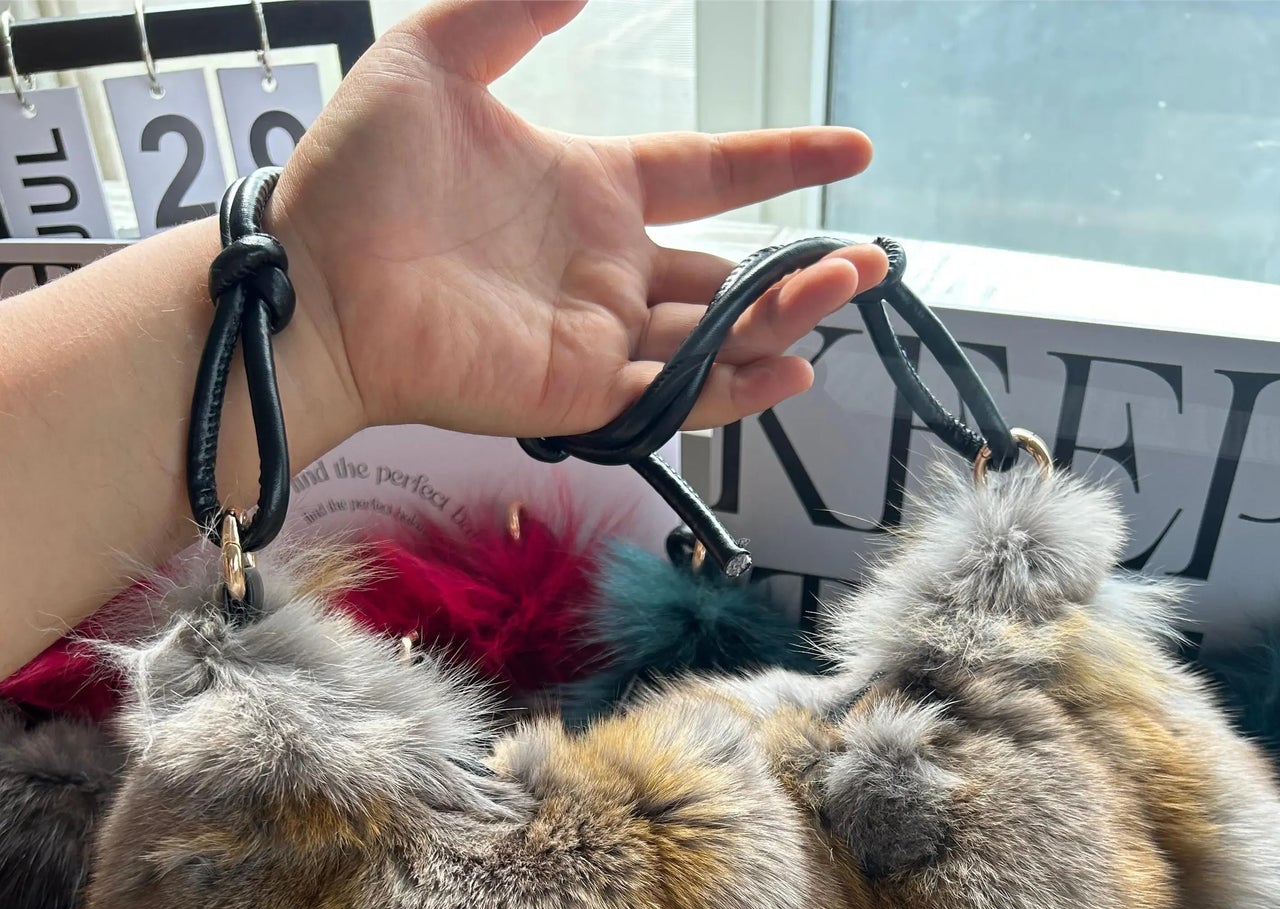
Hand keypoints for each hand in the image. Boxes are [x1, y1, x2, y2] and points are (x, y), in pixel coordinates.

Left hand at [272, 0, 887, 444]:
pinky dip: (736, 390)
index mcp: (587, 188)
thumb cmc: (357, 177)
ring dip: (786, 319)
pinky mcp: (577, 395)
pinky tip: (791, 368)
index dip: (780, 163)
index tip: (851, 150)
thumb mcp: (436, 55)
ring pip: (716, 337)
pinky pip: (673, 399)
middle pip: (727, 273)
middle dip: (803, 269)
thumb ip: (515, 7)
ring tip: (844, 289)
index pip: (705, 174)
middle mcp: (604, 268)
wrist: (310, 281)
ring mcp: (596, 337)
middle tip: (870, 261)